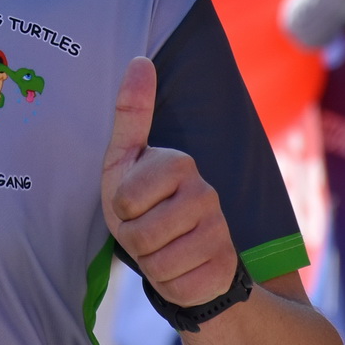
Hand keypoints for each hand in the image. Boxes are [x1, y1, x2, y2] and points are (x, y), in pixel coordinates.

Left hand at [101, 57, 236, 308]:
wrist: (186, 257)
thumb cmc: (143, 206)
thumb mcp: (125, 161)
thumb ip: (131, 113)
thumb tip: (139, 59)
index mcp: (178, 163)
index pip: (124, 198)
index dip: (119, 210)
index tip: (132, 203)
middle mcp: (205, 193)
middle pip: (138, 234)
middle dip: (132, 240)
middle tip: (147, 230)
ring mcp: (219, 231)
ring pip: (156, 263)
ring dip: (150, 263)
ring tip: (164, 248)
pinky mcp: (224, 267)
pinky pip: (176, 286)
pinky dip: (170, 284)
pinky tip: (183, 268)